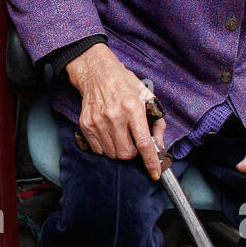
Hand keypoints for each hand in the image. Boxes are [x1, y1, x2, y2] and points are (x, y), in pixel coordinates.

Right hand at [65, 43, 165, 179]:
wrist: (97, 73)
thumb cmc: (124, 84)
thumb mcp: (147, 98)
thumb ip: (157, 123)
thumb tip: (159, 146)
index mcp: (132, 108)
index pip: (144, 143)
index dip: (151, 161)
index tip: (155, 173)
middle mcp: (114, 116)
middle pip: (126, 153)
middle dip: (132, 153)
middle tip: (133, 142)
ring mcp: (98, 121)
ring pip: (112, 153)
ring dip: (119, 150)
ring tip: (120, 134)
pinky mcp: (85, 125)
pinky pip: (98, 149)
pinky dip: (106, 147)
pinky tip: (109, 133)